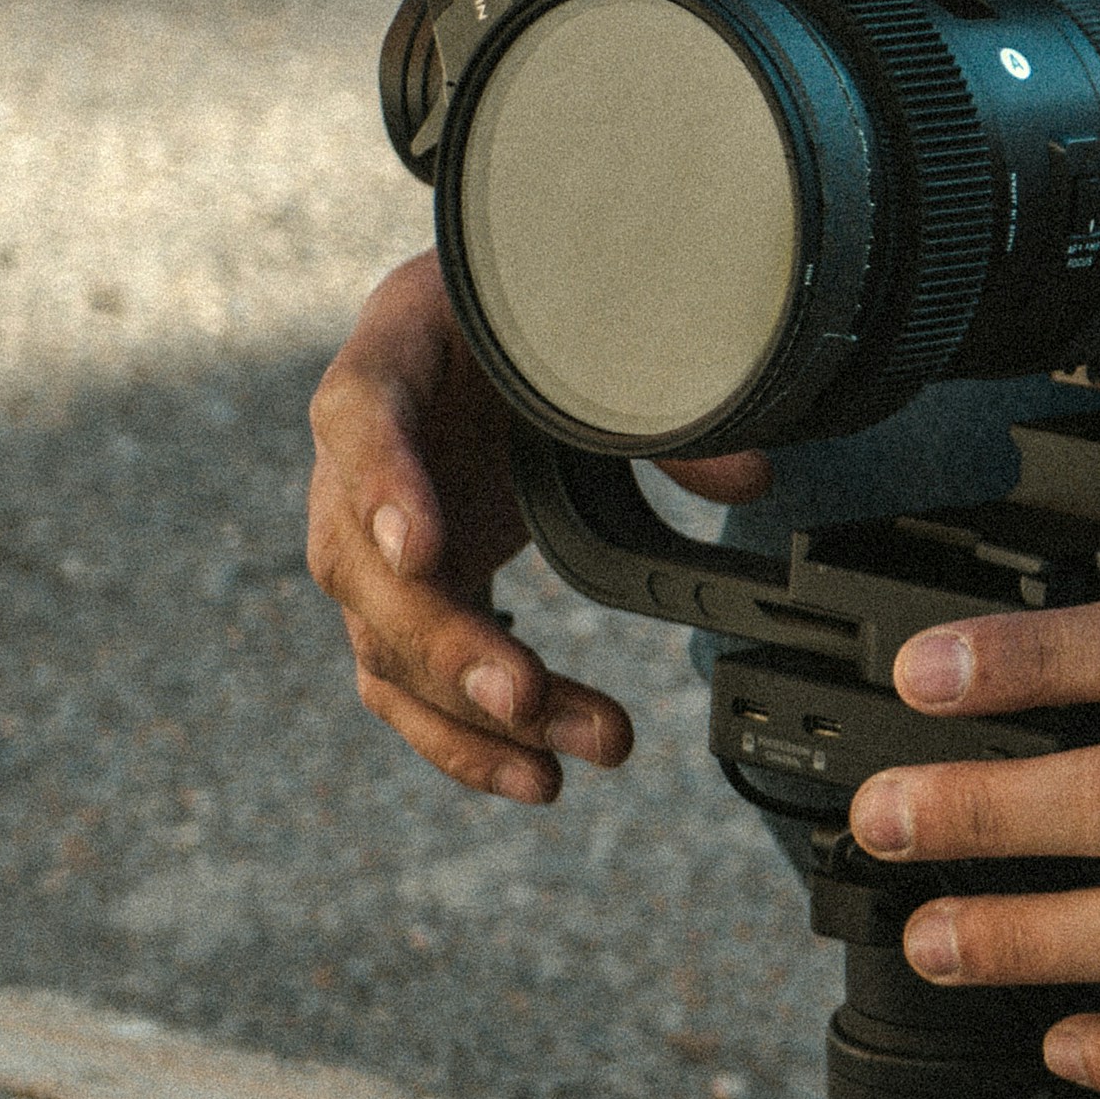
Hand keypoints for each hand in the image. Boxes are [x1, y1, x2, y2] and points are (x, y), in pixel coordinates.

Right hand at [302, 250, 761, 802]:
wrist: (481, 329)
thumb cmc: (523, 318)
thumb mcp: (581, 326)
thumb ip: (657, 402)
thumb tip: (748, 477)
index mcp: (386, 363)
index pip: (361, 421)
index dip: (382, 487)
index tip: (423, 550)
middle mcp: (352, 463)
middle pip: (362, 566)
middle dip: (446, 644)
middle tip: (522, 696)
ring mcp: (365, 540)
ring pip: (387, 646)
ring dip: (470, 719)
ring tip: (560, 769)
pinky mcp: (397, 599)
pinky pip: (408, 684)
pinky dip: (466, 741)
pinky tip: (535, 779)